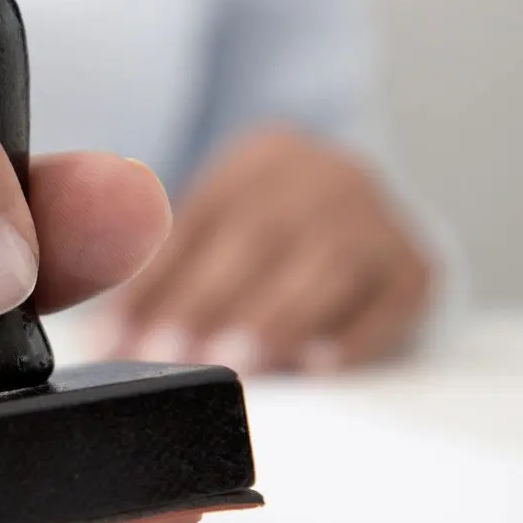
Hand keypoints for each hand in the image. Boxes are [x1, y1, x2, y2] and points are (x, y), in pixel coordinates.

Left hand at [105, 128, 432, 374]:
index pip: (196, 218)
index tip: (114, 335)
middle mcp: (324, 174)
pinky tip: (319, 363)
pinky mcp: (420, 266)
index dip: (152, 279)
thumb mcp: (220, 234)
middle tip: (168, 352)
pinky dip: (356, 334)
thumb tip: (102, 344)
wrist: (373, 223)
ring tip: (236, 362)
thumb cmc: (272, 244)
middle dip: (208, 299)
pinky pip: (392, 300)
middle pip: (262, 234)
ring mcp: (380, 216)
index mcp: (259, 159)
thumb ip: (163, 279)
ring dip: (277, 318)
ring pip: (329, 262)